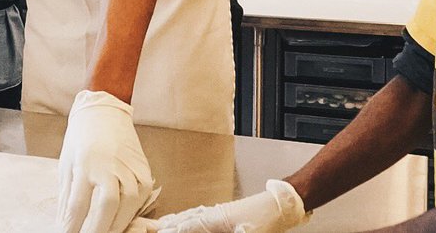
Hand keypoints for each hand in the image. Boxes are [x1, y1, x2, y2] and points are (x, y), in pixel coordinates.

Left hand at [59, 90, 153, 232]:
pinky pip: (139, 199)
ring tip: (104, 232)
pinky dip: (130, 213)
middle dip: (96, 230)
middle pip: (105, 208)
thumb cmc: (81, 138)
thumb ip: (67, 197)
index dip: (72, 227)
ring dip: (115, 225)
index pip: (78, 206)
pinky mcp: (144, 171)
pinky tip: (119, 218)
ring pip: (127, 207)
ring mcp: (129, 168)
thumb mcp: (67, 164)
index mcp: (85, 164)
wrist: (104, 112)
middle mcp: (109, 165)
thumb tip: (64, 225)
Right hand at [152, 181, 307, 232]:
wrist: (281, 205)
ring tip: (165, 223)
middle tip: (154, 228)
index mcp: (215, 219)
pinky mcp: (225, 214)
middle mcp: (213, 214)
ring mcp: (218, 212)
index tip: (159, 231)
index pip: (188, 226)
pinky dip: (189, 218)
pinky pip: (200, 216)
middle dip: (170, 224)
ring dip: (177, 220)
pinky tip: (190, 218)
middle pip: (186, 219)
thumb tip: (201, 229)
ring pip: (192, 216)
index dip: (173, 229)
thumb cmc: (266, 219)